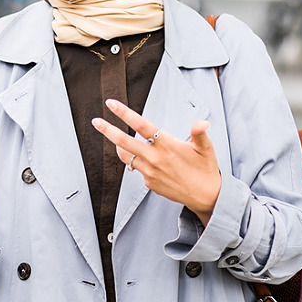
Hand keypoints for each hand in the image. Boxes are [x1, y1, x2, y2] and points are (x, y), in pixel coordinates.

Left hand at [92, 99, 221, 224]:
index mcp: (168, 145)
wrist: (206, 197)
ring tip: (114, 138)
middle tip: (95, 121)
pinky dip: (137, 161)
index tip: (111, 104)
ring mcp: (150, 172)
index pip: (142, 125)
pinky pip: (138, 169)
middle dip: (108, 130)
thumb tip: (202, 122)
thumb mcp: (206, 148)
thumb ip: (200, 133)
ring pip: (127, 156)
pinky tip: (145, 158)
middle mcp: (156, 158)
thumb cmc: (205, 169)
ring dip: (118, 146)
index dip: (124, 113)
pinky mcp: (150, 183)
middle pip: (124, 142)